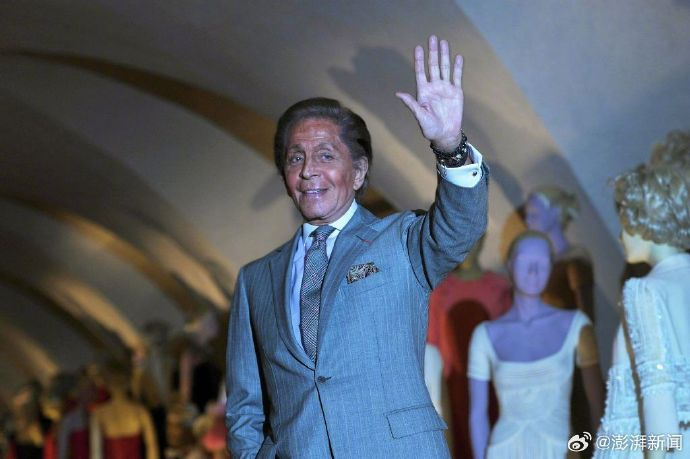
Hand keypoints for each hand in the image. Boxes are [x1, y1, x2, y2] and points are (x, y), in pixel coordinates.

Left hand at [396, 35, 463, 151]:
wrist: (445, 134)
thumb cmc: (430, 128)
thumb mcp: (419, 116)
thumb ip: (411, 103)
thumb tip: (398, 93)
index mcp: (423, 91)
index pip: (420, 72)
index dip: (419, 60)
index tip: (418, 48)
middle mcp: (434, 87)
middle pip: (433, 66)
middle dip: (432, 52)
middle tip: (432, 38)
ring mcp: (445, 88)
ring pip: (444, 68)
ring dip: (444, 55)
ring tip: (444, 42)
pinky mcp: (456, 92)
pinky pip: (457, 77)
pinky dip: (457, 67)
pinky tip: (457, 56)